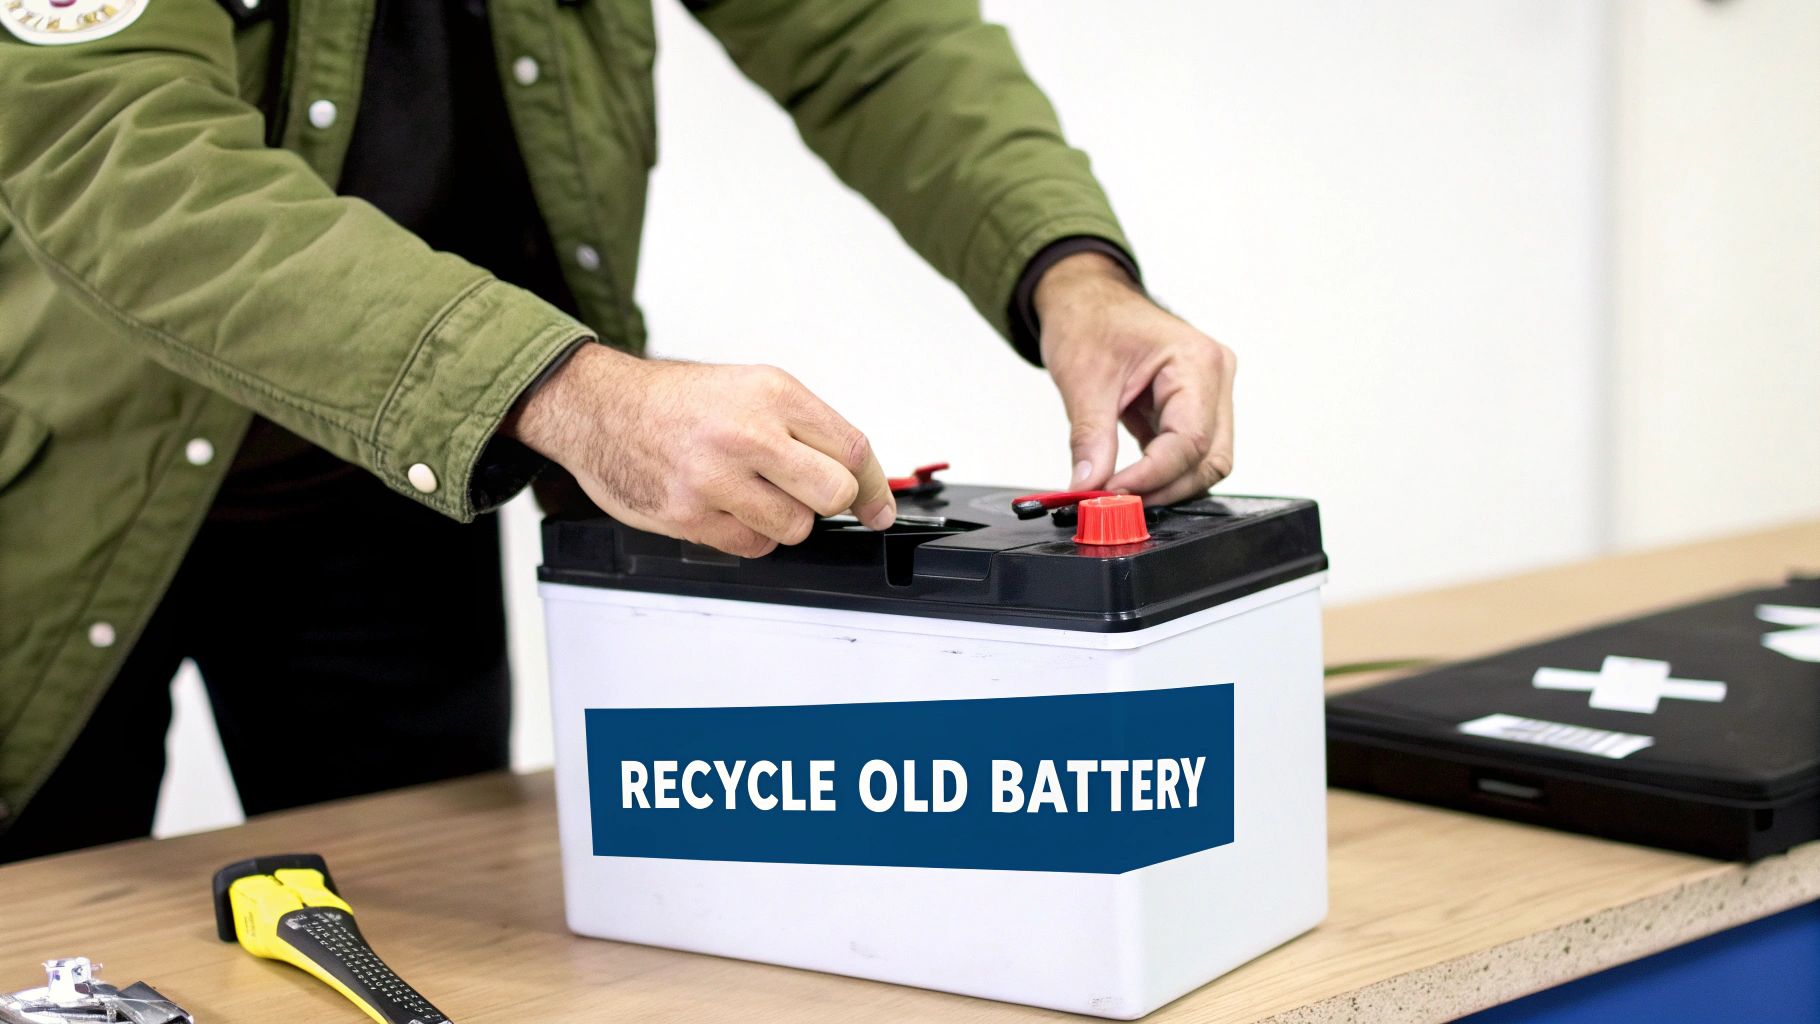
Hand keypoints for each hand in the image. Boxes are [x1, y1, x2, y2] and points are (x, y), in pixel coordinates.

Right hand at [506, 345, 895, 556]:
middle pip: (832, 493)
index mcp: (772, 393)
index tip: (879, 508)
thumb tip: (858, 480)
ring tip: (752, 492)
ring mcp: (716, 478)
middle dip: (829, 502)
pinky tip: (726, 506)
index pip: (851, 448)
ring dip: (784, 519)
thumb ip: (806, 428)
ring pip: (795, 527)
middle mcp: (747, 433)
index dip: (872, 486)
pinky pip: (752, 545)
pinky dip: (749, 533)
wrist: (600, 408)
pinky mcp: (689, 515)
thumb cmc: (676, 400)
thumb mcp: (751, 388)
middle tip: (808, 494)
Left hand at [1037, 252, 1235, 505]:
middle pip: (1209, 458)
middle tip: (1117, 504)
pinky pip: (1189, 452)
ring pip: (1205, 461)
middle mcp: (1215, 376)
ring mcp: (1210, 392)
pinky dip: (1161, 471)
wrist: (1085, 298)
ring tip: (1120, 493)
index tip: (1112, 494)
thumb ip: (1089, 439)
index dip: (1152, 476)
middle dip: (1165, 487)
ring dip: (1166, 483)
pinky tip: (1129, 478)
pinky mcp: (1194, 407)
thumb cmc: (1089, 320)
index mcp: (1196, 361)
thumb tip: (1088, 486)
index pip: (1189, 440)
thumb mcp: (1082, 380)